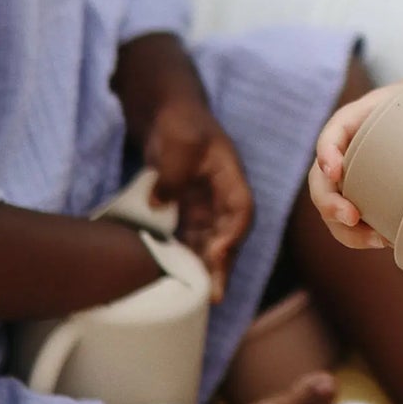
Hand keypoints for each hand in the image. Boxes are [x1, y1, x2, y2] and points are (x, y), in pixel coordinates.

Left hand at [144, 97, 252, 294]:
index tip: (218, 254)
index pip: (241, 211)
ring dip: (204, 264)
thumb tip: (161, 204)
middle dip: (222, 263)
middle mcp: (221, 193)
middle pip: (228, 233)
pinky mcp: (185, 204)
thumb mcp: (178, 143)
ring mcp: (204, 200)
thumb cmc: (178, 119)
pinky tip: (174, 271)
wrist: (165, 110)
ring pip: (209, 239)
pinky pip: (189, 234)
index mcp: (229, 176)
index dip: (233, 235)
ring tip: (196, 292)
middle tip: (214, 294)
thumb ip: (172, 175)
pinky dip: (185, 252)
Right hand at [309, 61, 402, 250]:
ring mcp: (356, 176)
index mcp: (363, 116)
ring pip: (333, 206)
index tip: (334, 170)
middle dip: (328, 201)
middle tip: (352, 217)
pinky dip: (361, 236)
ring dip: (344, 229)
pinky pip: (352, 222)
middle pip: (322, 178)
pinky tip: (384, 242)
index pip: (333, 131)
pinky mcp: (367, 197)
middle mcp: (352, 148)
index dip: (325, 151)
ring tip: (374, 240)